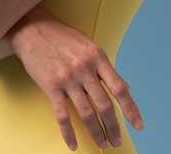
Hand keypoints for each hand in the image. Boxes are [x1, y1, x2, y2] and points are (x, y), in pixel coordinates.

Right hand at [9, 9, 143, 150]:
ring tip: (102, 144)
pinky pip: (62, 115)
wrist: (32, 28)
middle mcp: (84, 68)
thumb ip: (105, 67)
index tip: (138, 125)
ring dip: (96, 132)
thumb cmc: (61, 36)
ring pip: (87, 113)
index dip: (131, 109)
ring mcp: (67, 78)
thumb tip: (125, 86)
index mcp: (97, 57)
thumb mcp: (88, 45)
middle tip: (116, 141)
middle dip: (113, 127)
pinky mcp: (51, 86)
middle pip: (105, 105)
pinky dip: (68, 133)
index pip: (119, 88)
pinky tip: (73, 144)